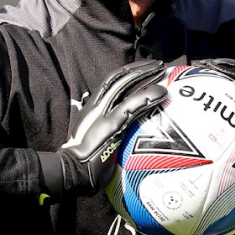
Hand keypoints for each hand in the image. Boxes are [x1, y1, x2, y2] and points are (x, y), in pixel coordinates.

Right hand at [38, 59, 166, 202]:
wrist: (72, 171)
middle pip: (120, 78)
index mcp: (92, 106)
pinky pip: (132, 107)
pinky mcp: (111, 125)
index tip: (144, 67)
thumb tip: (121, 125)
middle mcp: (97, 105)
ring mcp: (103, 114)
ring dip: (146, 76)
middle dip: (140, 68)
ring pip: (126, 87)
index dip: (128, 71)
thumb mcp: (92, 134)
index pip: (111, 81)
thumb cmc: (84, 159)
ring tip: (162, 70)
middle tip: (158, 63)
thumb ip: (104, 125)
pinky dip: (147, 97)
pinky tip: (162, 93)